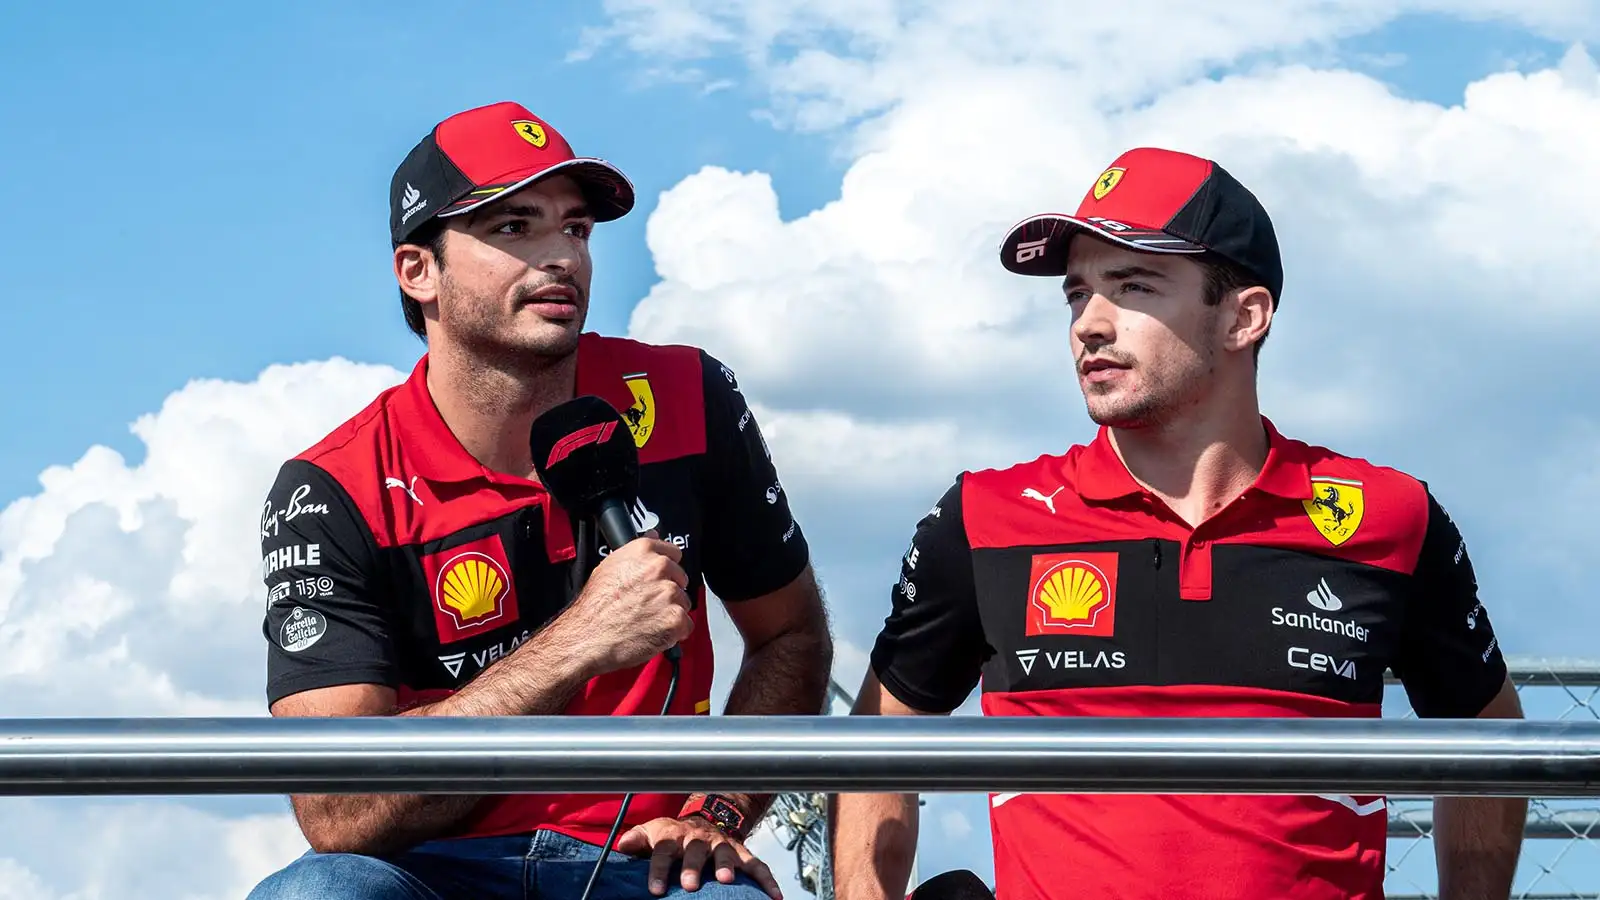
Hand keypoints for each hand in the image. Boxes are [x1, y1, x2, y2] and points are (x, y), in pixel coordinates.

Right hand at [554, 534, 693, 675]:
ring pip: (683, 603)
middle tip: (648, 605)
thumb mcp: (608, 566)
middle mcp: (658, 568)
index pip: (673, 553)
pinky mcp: (675, 618)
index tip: (661, 579)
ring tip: (646, 621)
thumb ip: (636, 552)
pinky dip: (674, 633)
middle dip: (669, 593)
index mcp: (643, 551)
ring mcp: (669, 593)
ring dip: (671, 613)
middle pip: (680, 580)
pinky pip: (686, 625)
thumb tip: (653, 535)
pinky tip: (654, 632)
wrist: (587, 636)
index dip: (667, 569)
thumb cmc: (594, 606)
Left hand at [616, 816, 780, 898]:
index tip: (655, 890)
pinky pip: (757, 866)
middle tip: (690, 885)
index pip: (663, 850)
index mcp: (674, 835)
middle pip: (695, 851)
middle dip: (692, 867)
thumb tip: (622, 844)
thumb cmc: (672, 836)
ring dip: (727, 865)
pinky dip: (767, 880)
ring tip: (727, 880)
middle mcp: (699, 839)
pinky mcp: (742, 853)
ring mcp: (722, 845)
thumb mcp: (652, 833)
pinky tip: (775, 897)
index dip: (659, 869)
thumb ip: (637, 839)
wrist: (703, 823)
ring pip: (725, 853)